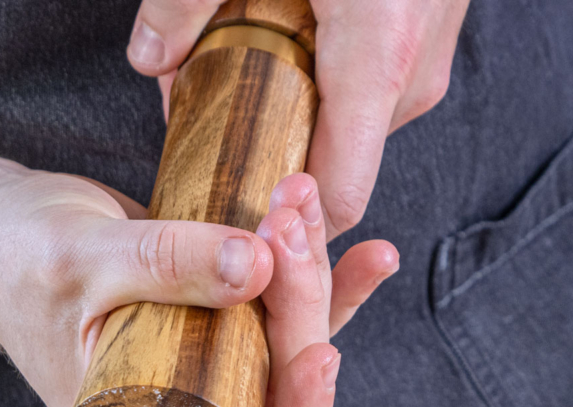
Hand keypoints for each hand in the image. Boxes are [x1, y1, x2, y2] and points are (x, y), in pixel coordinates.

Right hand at [0, 164, 397, 406]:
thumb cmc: (14, 260)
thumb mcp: (82, 262)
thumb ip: (165, 265)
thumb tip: (259, 266)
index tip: (317, 357)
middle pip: (280, 402)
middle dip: (304, 320)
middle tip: (289, 237)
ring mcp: (210, 372)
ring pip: (290, 351)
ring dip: (317, 284)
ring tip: (306, 210)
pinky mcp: (223, 323)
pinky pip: (285, 312)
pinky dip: (326, 279)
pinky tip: (370, 251)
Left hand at [127, 0, 470, 238]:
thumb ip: (188, 2)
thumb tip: (146, 60)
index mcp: (375, 59)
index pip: (340, 198)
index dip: (283, 218)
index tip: (229, 198)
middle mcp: (410, 76)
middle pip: (333, 162)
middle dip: (265, 149)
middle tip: (204, 113)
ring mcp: (425, 63)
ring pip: (349, 126)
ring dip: (291, 110)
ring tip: (237, 61)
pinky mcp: (424, 45)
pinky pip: (368, 92)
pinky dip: (320, 81)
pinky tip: (284, 36)